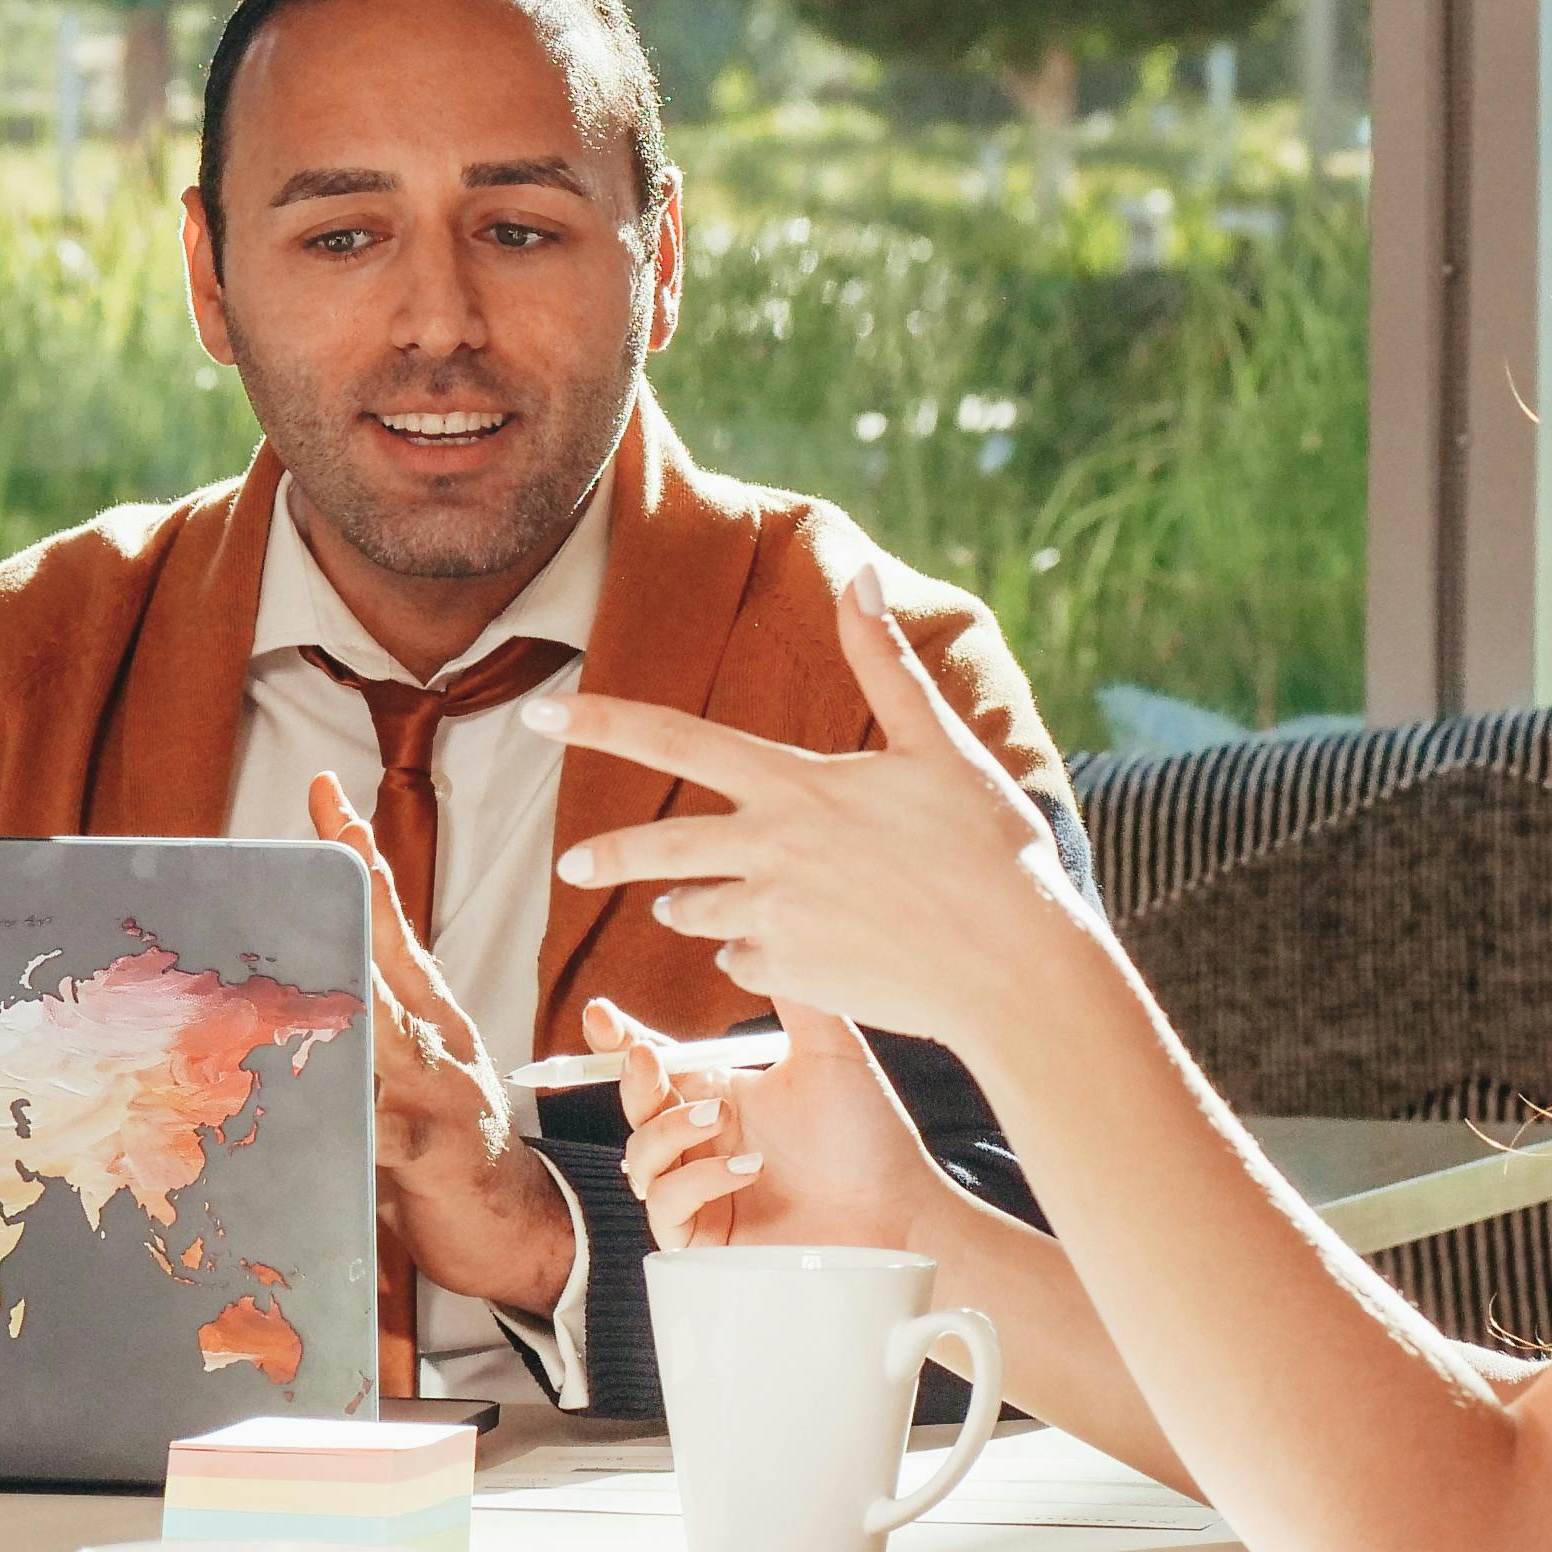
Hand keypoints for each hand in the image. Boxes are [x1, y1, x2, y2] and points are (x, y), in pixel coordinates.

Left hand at [309, 770, 575, 1307]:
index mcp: (429, 1010)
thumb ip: (360, 1028)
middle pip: (390, 955)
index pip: (388, 918)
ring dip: (343, 999)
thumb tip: (287, 988)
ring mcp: (441, 1092)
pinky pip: (380, 1129)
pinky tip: (307, 1107)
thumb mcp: (405, 1071)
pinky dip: (346, 1117)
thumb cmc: (444, 1143)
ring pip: (386, 1031)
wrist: (517, 1225)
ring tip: (303, 967)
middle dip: (358, 897)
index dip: (360, 856)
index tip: (326, 793)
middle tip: (331, 839)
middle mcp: (438, 1037)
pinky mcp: (433, 1153)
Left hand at [535, 564, 1089, 1046]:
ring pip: (692, 913)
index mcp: (795, 783)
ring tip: (690, 905)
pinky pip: (739, 965)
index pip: (672, 740)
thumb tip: (859, 573)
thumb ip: (883, 661)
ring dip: (687, 906)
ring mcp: (774, 919)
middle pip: (654, 850)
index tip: (535, 713)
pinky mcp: (790, 977)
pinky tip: (790, 948)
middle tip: (575, 864)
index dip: (597, 722)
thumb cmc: (990, 847)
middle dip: (606, 857)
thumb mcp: (938, 743)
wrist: (1016, 963)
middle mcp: (769, 851)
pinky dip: (751, 955)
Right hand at [595, 997, 961, 1252]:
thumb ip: (794, 997)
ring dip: (670, 1131)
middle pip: (635, 1106)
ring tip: (721, 1117)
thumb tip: (756, 937)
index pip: (658, 1063)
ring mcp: (702, 1191)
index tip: (602, 1015)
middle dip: (630, 1078)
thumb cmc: (868, 1135)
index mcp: (724, 1093)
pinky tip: (745, 1168)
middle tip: (646, 1055)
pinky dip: (697, 1182)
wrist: (899, 1208)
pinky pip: (668, 1207)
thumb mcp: (831, 1051)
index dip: (620, 1041)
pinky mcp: (708, 1240)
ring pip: (640, 1158)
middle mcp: (705, 1141)